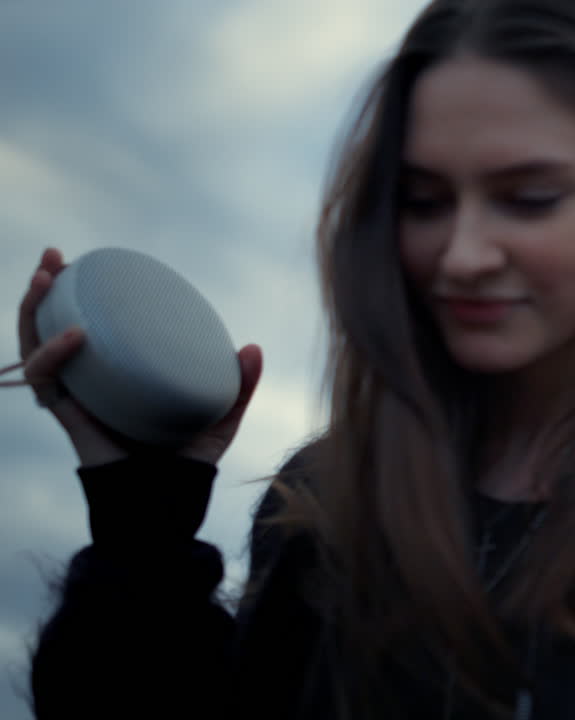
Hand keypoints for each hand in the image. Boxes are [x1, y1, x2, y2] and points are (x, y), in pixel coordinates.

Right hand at [15, 247, 263, 466]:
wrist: (169, 507)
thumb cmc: (190, 466)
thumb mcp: (221, 418)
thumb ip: (239, 386)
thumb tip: (253, 347)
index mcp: (118, 377)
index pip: (86, 329)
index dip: (77, 297)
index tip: (86, 263)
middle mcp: (90, 383)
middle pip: (48, 329)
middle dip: (43, 291)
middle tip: (56, 259)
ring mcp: (76, 398)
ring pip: (33, 347)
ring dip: (33, 310)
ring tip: (45, 278)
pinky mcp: (68, 417)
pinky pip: (46, 380)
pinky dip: (53, 354)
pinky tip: (76, 335)